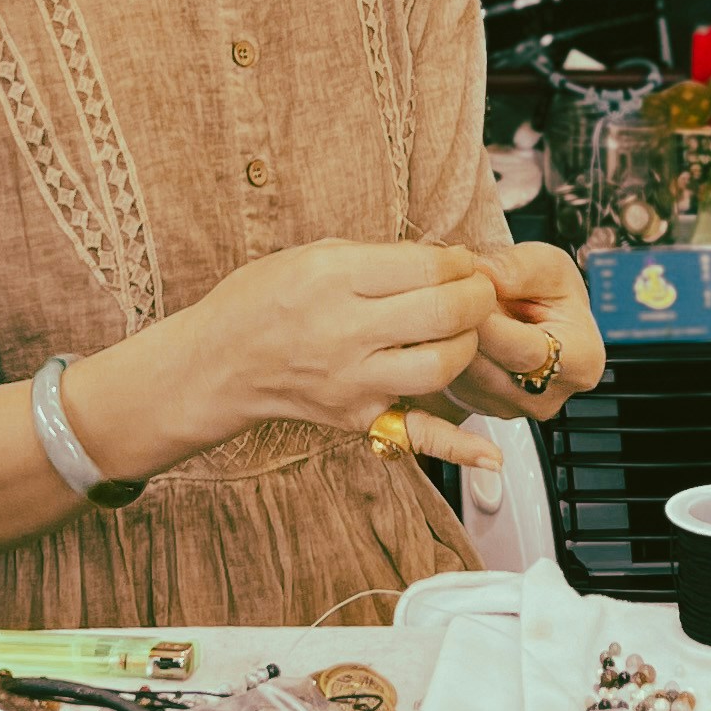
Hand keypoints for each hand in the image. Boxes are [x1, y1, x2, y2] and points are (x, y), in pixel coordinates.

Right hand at [182, 237, 503, 443]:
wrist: (217, 363)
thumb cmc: (259, 301)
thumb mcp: (310, 254)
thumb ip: (377, 256)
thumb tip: (443, 259)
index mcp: (332, 279)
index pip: (426, 266)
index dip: (458, 260)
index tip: (461, 260)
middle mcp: (344, 331)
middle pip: (443, 313)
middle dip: (477, 295)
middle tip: (477, 289)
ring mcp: (353, 381)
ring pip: (441, 366)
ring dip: (469, 344)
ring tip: (463, 331)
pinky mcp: (357, 418)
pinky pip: (416, 435)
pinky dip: (460, 449)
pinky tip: (493, 455)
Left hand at [452, 240, 601, 423]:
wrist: (542, 316)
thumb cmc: (553, 295)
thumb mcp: (547, 263)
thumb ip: (519, 267)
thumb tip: (484, 275)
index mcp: (580, 361)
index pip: (522, 348)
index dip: (487, 318)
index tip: (462, 293)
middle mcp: (547, 396)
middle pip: (489, 368)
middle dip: (462, 329)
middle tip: (445, 295)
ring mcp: (513, 408)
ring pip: (465, 378)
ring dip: (449, 342)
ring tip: (449, 310)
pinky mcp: (483, 409)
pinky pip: (453, 384)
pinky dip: (445, 355)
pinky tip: (450, 330)